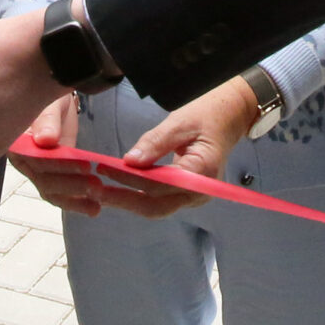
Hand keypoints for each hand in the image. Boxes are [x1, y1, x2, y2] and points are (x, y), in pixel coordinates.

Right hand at [7, 96, 107, 216]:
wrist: (54, 97)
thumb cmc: (48, 94)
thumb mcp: (50, 102)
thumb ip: (47, 120)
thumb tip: (45, 141)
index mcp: (16, 142)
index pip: (37, 160)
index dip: (60, 166)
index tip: (86, 166)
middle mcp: (23, 160)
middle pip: (44, 180)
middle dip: (72, 186)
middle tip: (97, 187)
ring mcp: (37, 170)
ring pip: (52, 192)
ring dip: (75, 200)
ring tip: (98, 205)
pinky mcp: (52, 174)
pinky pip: (61, 192)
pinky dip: (76, 201)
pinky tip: (94, 207)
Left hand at [103, 79, 260, 218]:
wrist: (229, 118)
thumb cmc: (205, 116)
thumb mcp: (179, 122)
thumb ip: (155, 143)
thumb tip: (129, 162)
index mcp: (201, 173)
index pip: (159, 185)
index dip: (129, 181)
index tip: (104, 169)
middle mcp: (199, 193)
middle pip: (156, 207)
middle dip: (124, 200)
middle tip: (95, 189)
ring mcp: (194, 198)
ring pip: (156, 207)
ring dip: (128, 200)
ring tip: (101, 189)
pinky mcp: (187, 196)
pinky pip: (160, 200)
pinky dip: (139, 195)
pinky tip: (119, 188)